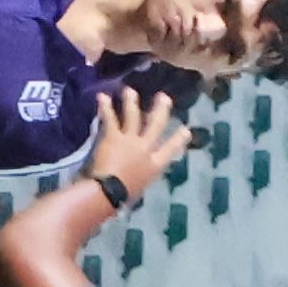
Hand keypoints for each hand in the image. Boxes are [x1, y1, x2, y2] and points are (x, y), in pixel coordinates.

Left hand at [81, 87, 196, 198]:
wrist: (109, 191)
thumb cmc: (123, 195)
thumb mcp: (140, 186)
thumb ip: (141, 174)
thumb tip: (137, 173)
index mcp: (154, 165)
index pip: (170, 150)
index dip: (179, 139)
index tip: (186, 130)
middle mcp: (145, 148)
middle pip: (156, 125)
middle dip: (160, 110)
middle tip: (164, 97)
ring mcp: (130, 140)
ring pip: (133, 116)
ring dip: (131, 102)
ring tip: (129, 91)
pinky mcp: (113, 136)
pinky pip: (110, 118)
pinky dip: (105, 107)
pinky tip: (102, 97)